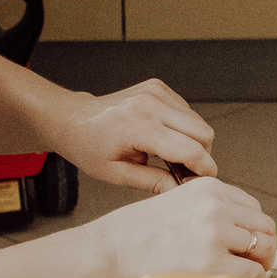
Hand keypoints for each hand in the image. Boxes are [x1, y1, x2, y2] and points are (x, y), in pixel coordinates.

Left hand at [53, 79, 217, 190]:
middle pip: (203, 132)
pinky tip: (164, 137)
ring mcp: (156, 92)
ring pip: (198, 121)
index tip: (204, 180)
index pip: (190, 149)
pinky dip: (183, 127)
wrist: (72, 118)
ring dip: (193, 141)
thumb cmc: (89, 146)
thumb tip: (180, 190)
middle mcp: (151, 104)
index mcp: (140, 127)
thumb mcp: (117, 174)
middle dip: (202, 155)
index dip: (204, 168)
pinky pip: (187, 111)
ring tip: (171, 155)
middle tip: (185, 170)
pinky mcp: (158, 87)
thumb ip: (153, 182)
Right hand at [82, 177, 275, 277]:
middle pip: (265, 227)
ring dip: (258, 266)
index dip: (253, 230)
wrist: (105, 251)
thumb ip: (207, 213)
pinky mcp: (212, 262)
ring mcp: (216, 233)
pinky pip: (252, 274)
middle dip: (263, 248)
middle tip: (251, 266)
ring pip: (264, 250)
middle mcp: (217, 206)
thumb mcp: (174, 204)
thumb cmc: (132, 234)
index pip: (253, 208)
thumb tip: (239, 236)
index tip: (246, 246)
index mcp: (208, 188)